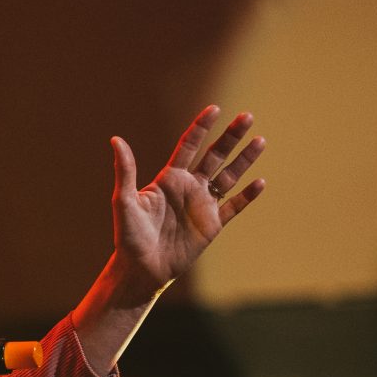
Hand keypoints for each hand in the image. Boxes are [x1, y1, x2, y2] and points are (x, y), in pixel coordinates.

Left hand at [110, 105, 265, 298]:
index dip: (201, 127)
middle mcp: (188, 188)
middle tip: (248, 116)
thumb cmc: (129, 235)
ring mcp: (202, 205)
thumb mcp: (124, 201)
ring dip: (244, 160)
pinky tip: (260, 182)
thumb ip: (125, 170)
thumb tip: (115, 140)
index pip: (189, 146)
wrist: (141, 268)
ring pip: (228, 177)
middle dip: (231, 136)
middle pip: (214, 156)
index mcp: (169, 178)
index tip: (215, 109)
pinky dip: (246, 196)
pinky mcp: (211, 225)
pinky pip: (233, 207)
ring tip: (260, 140)